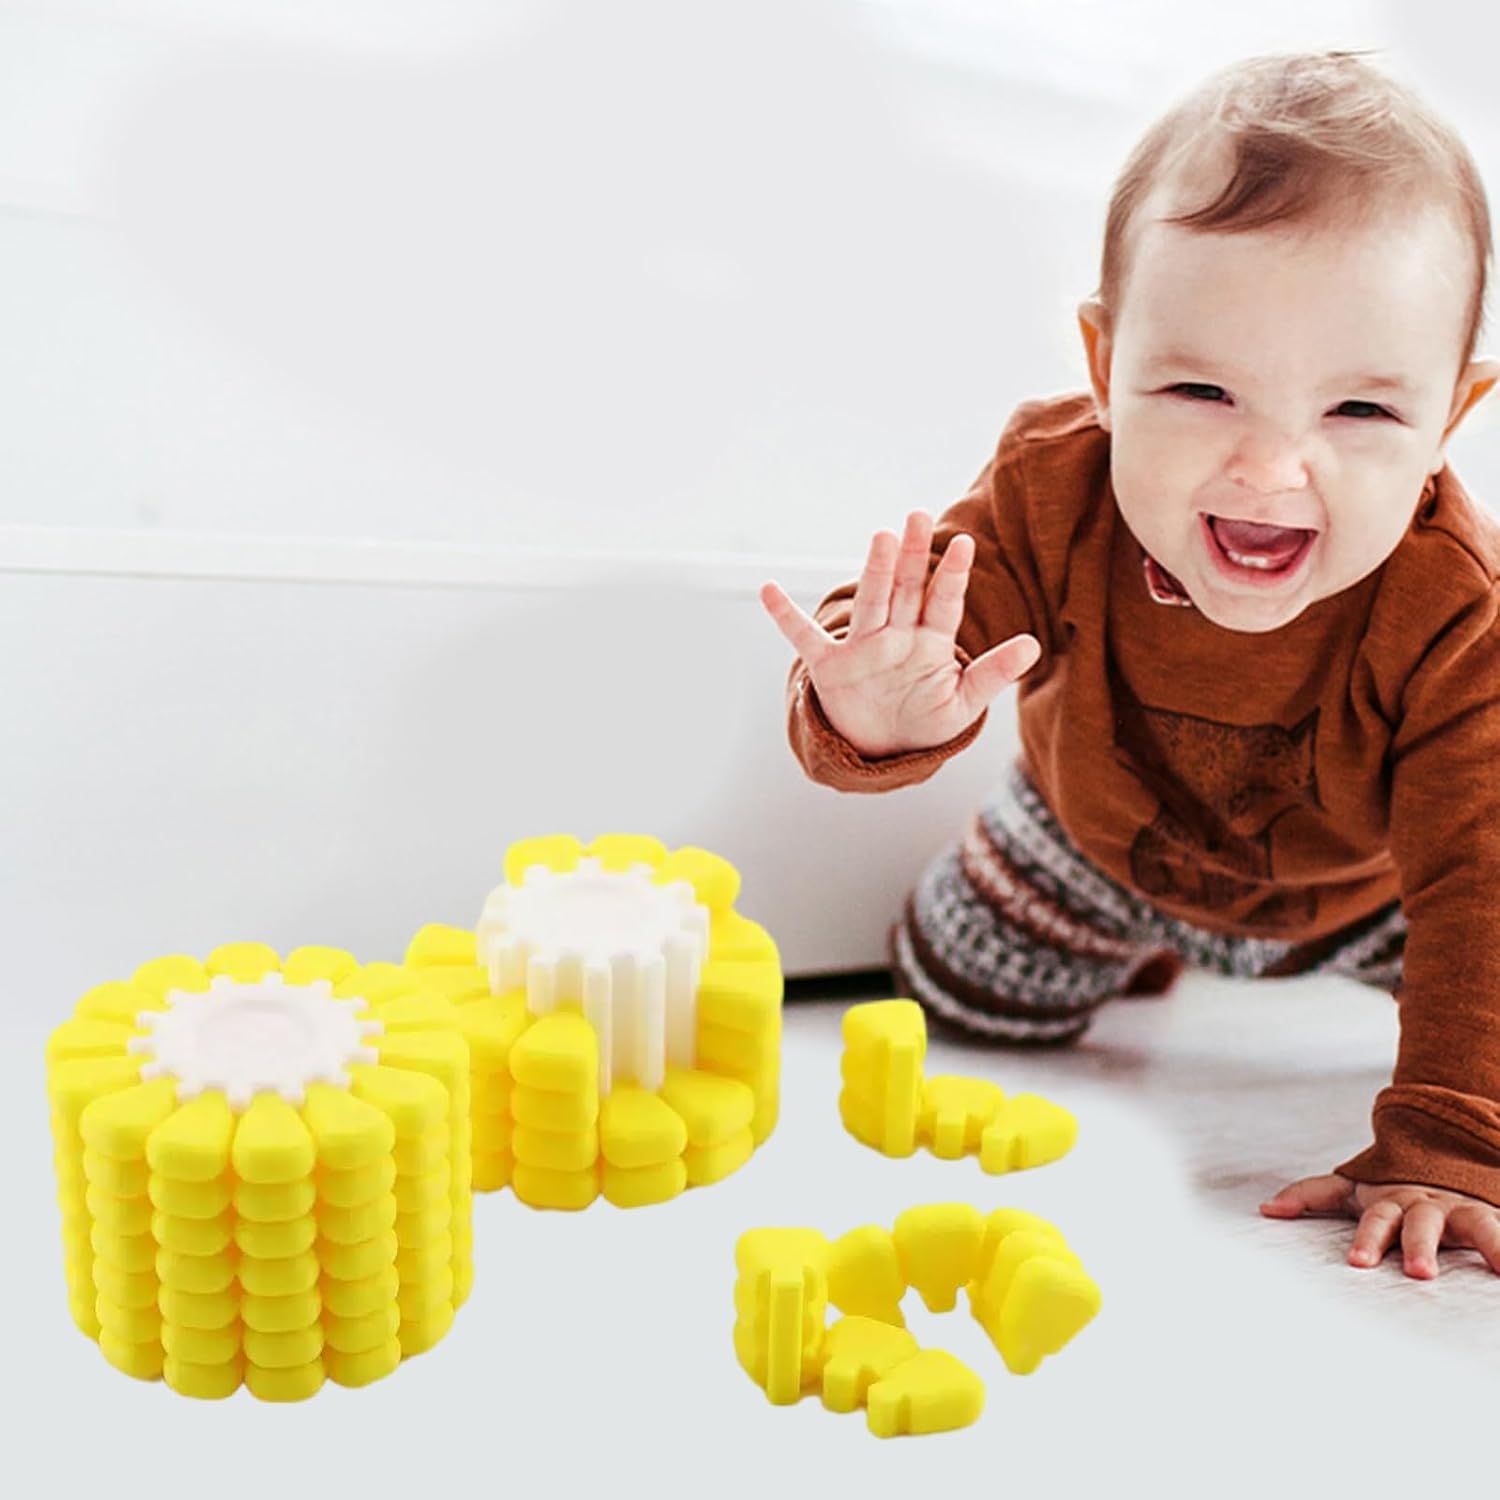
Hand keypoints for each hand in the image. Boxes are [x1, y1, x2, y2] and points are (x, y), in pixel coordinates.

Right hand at [761, 510, 1040, 756]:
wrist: (884, 748)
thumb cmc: (925, 721)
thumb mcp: (964, 704)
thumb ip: (994, 674)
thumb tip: (1035, 646)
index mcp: (930, 643)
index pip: (944, 603)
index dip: (953, 576)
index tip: (965, 545)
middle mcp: (896, 636)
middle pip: (906, 590)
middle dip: (913, 556)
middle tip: (918, 516)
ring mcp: (863, 648)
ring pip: (871, 603)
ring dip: (876, 572)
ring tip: (883, 538)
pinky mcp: (831, 667)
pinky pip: (805, 638)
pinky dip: (785, 616)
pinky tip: (768, 591)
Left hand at [1260, 1173, 1499, 1277]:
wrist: (1442, 1155)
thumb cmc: (1391, 1186)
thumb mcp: (1353, 1187)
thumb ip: (1311, 1194)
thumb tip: (1266, 1209)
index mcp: (1391, 1201)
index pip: (1376, 1220)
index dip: (1367, 1240)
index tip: (1357, 1263)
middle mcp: (1428, 1205)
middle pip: (1422, 1224)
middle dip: (1419, 1246)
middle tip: (1419, 1273)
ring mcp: (1463, 1210)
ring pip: (1477, 1224)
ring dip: (1489, 1244)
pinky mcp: (1492, 1216)